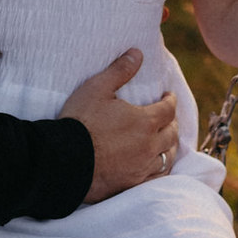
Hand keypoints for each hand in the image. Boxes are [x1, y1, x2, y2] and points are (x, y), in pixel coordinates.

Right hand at [60, 49, 179, 203]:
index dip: (170, 100)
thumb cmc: (81, 121)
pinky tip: (156, 165)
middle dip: (171, 122)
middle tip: (167, 117)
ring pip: (167, 157)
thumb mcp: (97, 89)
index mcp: (144, 121)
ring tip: (165, 141)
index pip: (167, 109)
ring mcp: (142, 167)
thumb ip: (120, 71)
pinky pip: (156, 177)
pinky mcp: (133, 184)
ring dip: (169, 146)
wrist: (65, 160)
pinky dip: (160, 169)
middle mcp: (149, 145)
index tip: (168, 96)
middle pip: (171, 133)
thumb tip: (138, 53)